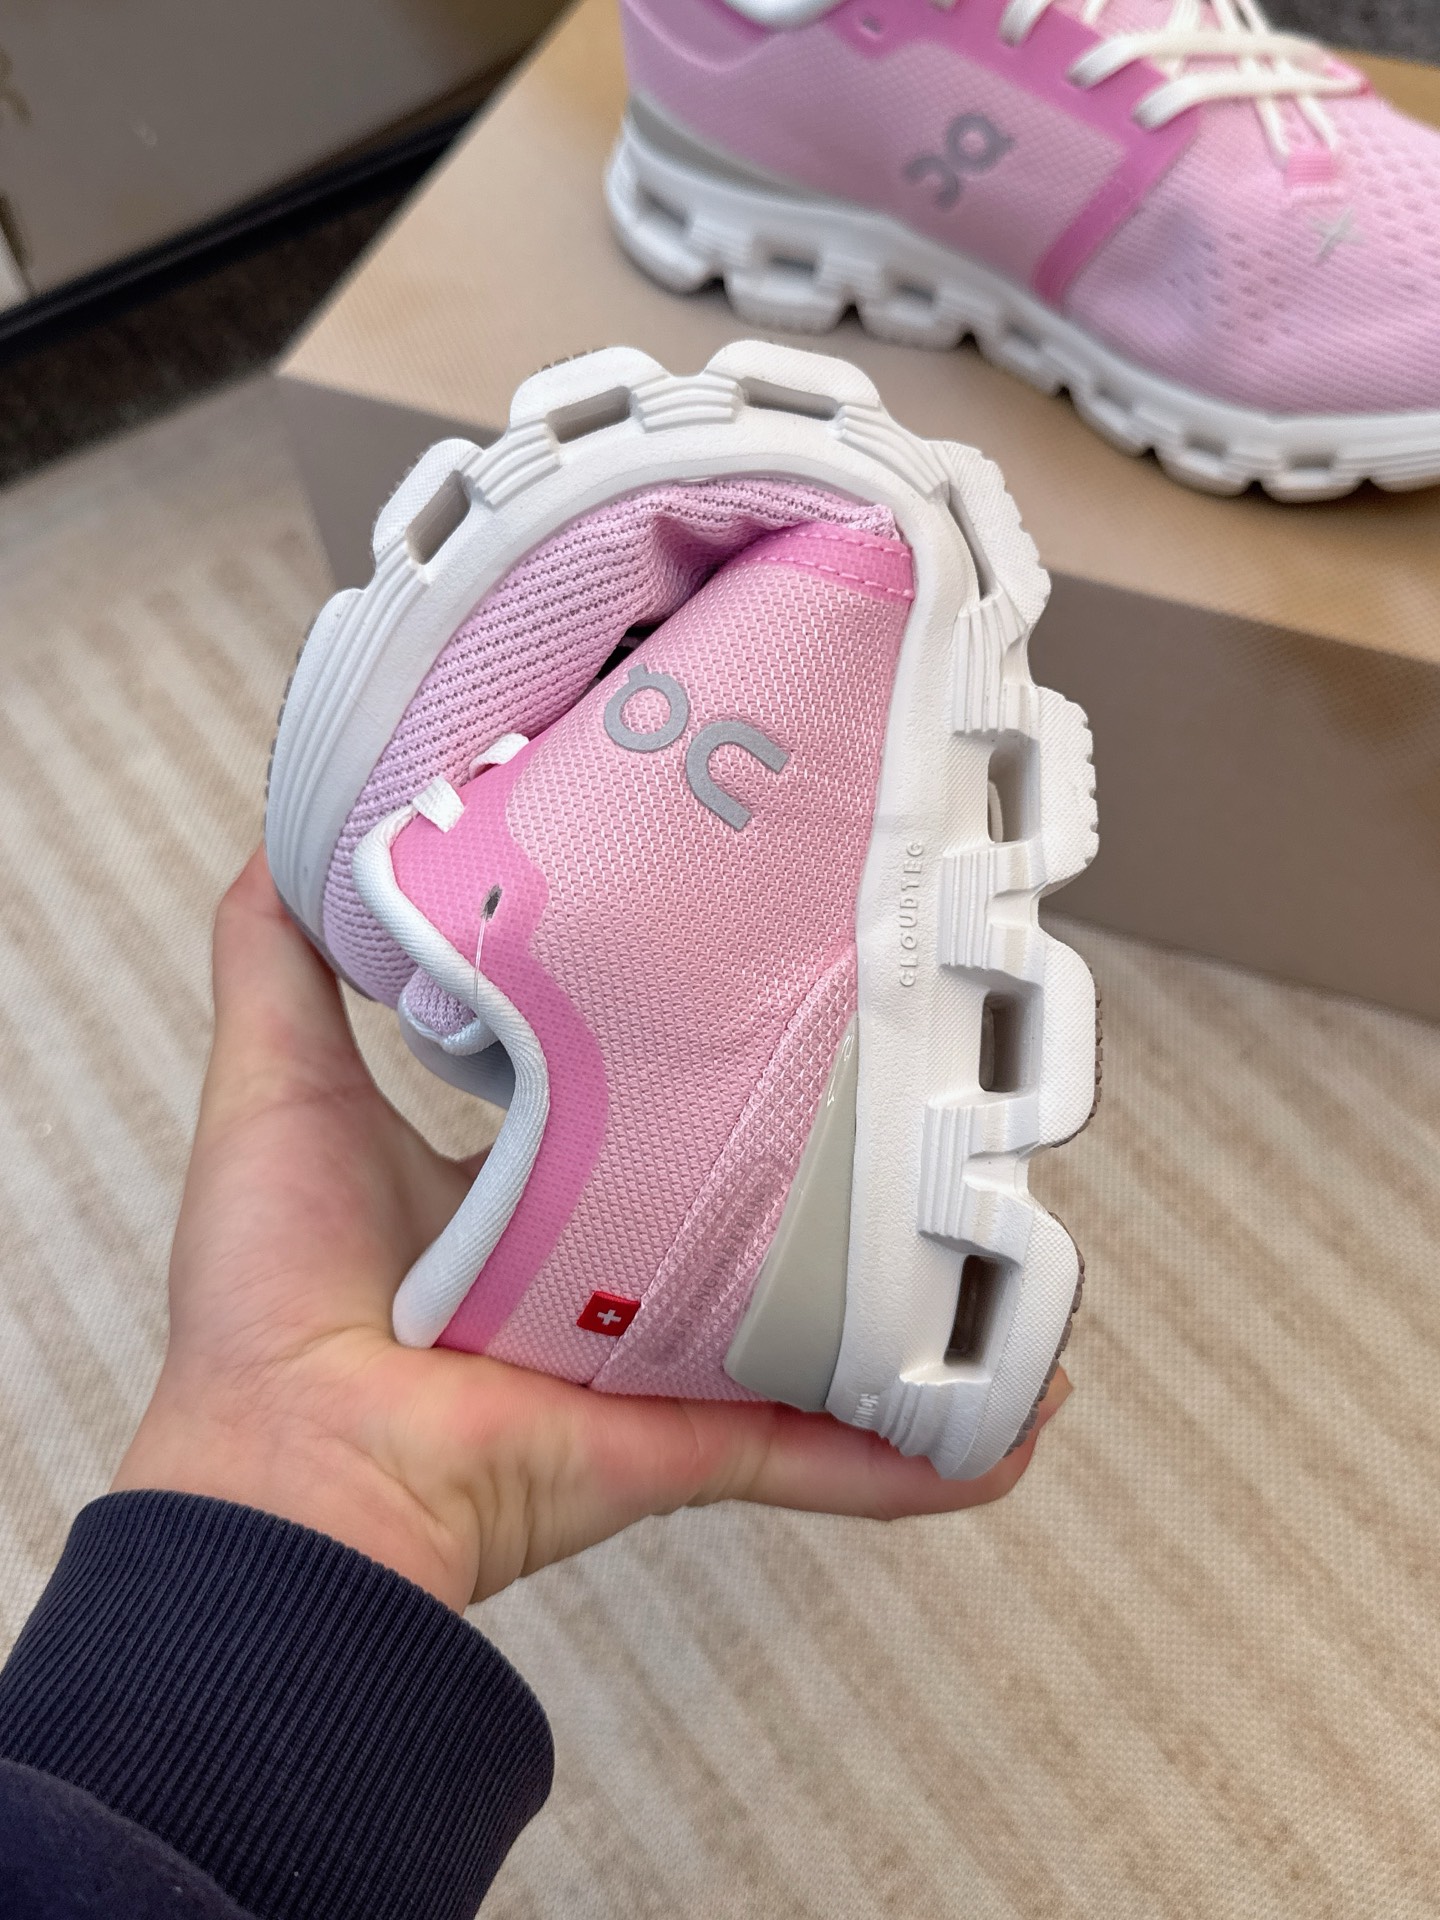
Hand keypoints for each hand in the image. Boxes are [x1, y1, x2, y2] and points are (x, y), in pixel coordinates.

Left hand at [114, 852, 1069, 1611]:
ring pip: (806, 1323)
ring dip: (906, 1302)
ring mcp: (648, 1361)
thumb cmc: (267, 1291)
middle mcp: (593, 1274)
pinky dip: (912, 1448)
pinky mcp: (682, 1438)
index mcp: (519, 1191)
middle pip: (735, 1200)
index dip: (693, 1037)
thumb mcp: (273, 1083)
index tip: (766, 964)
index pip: (632, 1095)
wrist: (290, 1471)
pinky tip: (1013, 1423)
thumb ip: (279, 951)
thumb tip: (299, 823)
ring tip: (1014, 1256)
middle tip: (929, 1085)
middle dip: (825, 1156)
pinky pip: (816, 1444)